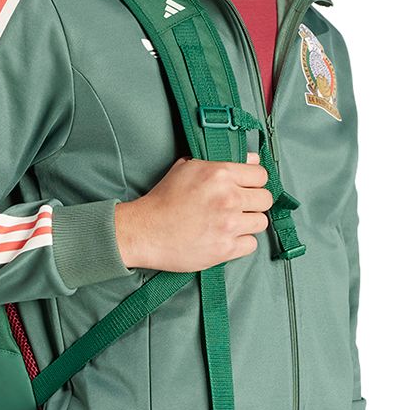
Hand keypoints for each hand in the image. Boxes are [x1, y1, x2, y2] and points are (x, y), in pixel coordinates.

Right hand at [114, 152, 271, 273]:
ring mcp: (228, 225)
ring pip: (260, 222)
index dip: (255, 182)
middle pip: (265, 200)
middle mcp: (228, 198)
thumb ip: (221, 162)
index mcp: (220, 174)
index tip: (247, 188)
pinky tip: (226, 238)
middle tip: (240, 207)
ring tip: (231, 224)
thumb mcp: (188, 168)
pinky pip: (251, 244)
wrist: (145, 231)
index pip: (261, 175)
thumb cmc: (163, 200)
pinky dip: (241, 243)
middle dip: (254, 203)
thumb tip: (251, 160)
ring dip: (248, 223)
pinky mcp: (225, 249)